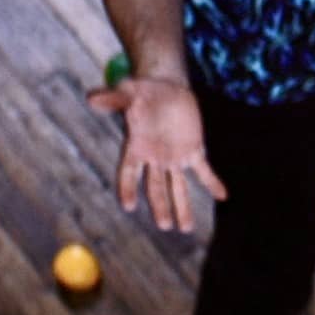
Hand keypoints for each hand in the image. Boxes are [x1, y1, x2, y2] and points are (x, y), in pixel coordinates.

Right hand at [88, 77, 226, 231]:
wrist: (166, 87)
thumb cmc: (142, 91)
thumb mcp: (127, 92)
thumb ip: (112, 99)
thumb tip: (92, 97)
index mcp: (136, 147)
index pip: (129, 172)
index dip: (127, 188)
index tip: (128, 206)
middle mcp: (155, 158)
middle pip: (156, 187)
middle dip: (161, 206)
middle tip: (165, 226)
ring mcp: (175, 157)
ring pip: (178, 186)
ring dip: (182, 206)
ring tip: (186, 228)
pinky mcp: (193, 150)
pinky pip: (204, 170)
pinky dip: (212, 182)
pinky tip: (222, 195)